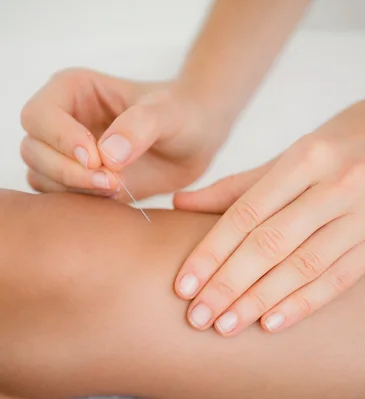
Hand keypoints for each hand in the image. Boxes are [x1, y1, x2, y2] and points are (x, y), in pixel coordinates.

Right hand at [20, 69, 220, 199]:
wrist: (193, 141)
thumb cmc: (180, 115)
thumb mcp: (168, 113)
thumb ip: (140, 127)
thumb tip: (108, 156)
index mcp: (72, 90)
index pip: (39, 116)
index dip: (61, 139)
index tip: (97, 159)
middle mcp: (62, 121)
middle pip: (33, 150)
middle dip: (68, 171)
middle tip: (113, 182)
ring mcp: (66, 153)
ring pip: (41, 177)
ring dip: (74, 189)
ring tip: (118, 187)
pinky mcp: (78, 181)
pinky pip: (59, 198)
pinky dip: (81, 203)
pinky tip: (114, 198)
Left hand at [174, 86, 364, 334]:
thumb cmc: (346, 144)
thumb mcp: (296, 153)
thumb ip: (241, 185)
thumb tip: (181, 204)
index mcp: (307, 156)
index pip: (247, 213)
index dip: (211, 252)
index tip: (183, 285)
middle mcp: (338, 184)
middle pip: (271, 243)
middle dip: (229, 284)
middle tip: (198, 316)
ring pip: (304, 266)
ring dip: (261, 301)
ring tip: (226, 326)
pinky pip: (340, 279)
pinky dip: (304, 304)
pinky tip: (272, 324)